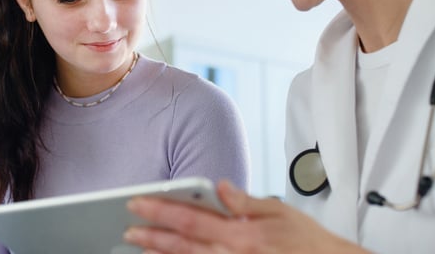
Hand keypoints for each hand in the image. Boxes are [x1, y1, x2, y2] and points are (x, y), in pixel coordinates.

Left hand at [124, 180, 368, 253]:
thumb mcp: (279, 213)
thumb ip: (245, 201)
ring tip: (139, 248)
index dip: (161, 210)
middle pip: (182, 245)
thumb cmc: (307, 243)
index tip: (138, 203)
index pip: (191, 219)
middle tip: (127, 229)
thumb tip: (220, 187)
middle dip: (152, 236)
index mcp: (242, 234)